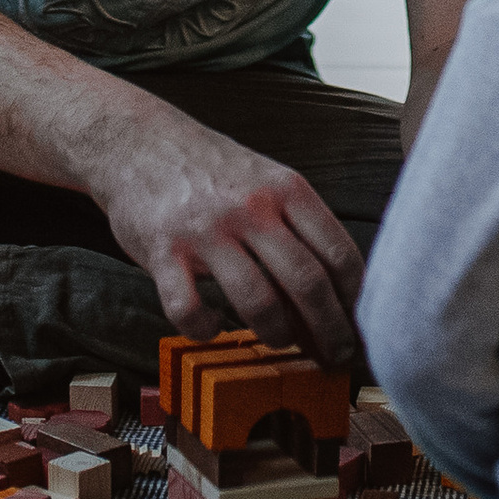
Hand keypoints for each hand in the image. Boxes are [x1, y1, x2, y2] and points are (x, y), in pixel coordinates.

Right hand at [92, 99, 364, 366]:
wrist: (138, 141)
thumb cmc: (212, 170)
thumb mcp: (266, 180)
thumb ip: (298, 225)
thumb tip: (335, 289)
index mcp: (285, 189)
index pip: (338, 253)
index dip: (355, 300)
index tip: (360, 327)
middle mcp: (251, 208)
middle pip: (307, 282)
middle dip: (329, 330)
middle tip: (335, 356)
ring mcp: (206, 230)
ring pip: (258, 301)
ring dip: (277, 333)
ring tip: (279, 340)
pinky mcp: (162, 251)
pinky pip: (189, 309)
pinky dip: (205, 329)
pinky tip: (211, 326)